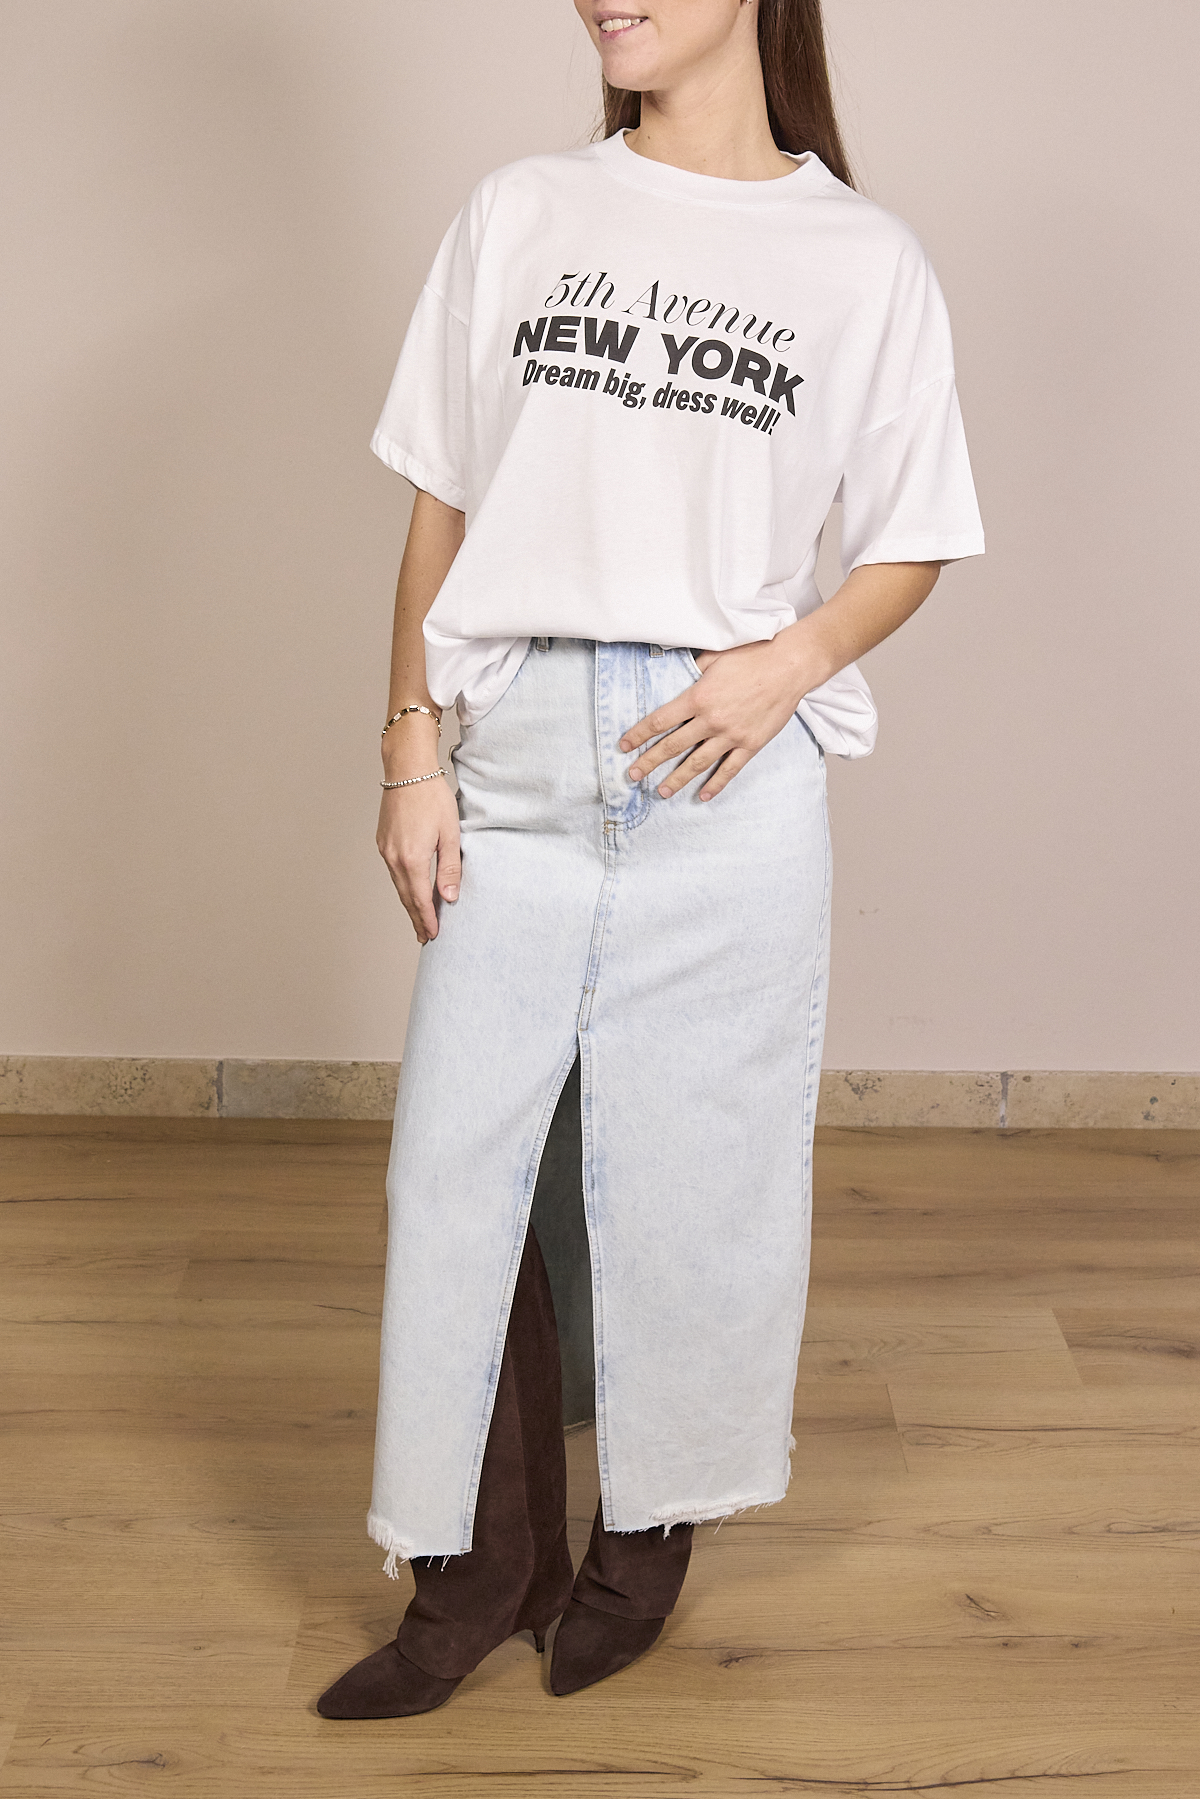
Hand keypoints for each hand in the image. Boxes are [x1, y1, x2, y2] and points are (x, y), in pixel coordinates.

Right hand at [376, 776, 460, 944]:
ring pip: (397, 885)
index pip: (419, 899)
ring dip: (408, 904)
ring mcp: (385, 849)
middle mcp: (393, 857)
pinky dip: (402, 886)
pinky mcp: (382, 841)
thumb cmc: (432, 796)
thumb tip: (449, 898)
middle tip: (425, 937)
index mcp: (412, 858)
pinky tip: (410, 890)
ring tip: (419, 919)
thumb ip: (450, 868)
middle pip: (405, 897)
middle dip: (417, 918)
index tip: (433, 936)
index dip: (427, 919)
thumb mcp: (450, 833)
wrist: (407, 770)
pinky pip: (393, 871)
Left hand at [619, 629, 826, 800]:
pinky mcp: (751, 744)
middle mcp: (711, 720)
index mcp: (698, 698)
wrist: (789, 666)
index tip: (624, 746)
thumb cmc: (752, 656)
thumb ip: (691, 669)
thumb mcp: (714, 656)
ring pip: (698, 763)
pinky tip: (703, 795)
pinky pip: (729, 769)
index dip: (639, 734)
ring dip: (677, 779)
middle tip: (633, 775)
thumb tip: (672, 672)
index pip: (660, 721)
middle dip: (649, 762)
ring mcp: (731, 735)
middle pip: (673, 746)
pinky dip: (716, 784)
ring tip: (661, 792)